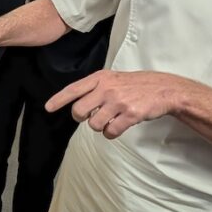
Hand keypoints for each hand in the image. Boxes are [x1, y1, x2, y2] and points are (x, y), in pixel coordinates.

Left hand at [45, 70, 185, 138]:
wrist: (163, 89)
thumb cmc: (136, 85)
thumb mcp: (113, 78)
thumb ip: (95, 87)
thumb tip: (78, 104)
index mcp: (100, 78)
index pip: (73, 89)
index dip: (59, 100)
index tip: (48, 108)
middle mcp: (106, 88)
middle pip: (79, 111)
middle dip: (82, 118)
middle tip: (91, 117)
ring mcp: (118, 101)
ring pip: (94, 124)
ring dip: (101, 126)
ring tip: (111, 119)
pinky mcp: (130, 114)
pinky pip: (110, 132)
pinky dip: (112, 133)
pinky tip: (119, 125)